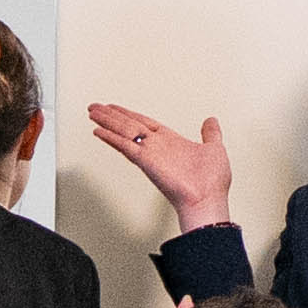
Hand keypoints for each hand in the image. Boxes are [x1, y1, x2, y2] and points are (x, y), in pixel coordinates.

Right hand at [83, 100, 234, 234]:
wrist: (207, 200)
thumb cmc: (211, 183)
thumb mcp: (215, 148)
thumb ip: (210, 133)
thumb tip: (211, 121)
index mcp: (171, 142)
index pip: (144, 123)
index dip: (129, 114)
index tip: (116, 109)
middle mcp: (157, 147)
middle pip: (129, 125)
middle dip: (111, 116)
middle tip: (95, 107)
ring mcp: (150, 154)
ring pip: (124, 132)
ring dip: (107, 121)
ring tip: (92, 112)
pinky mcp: (146, 162)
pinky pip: (125, 146)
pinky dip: (111, 138)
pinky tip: (98, 131)